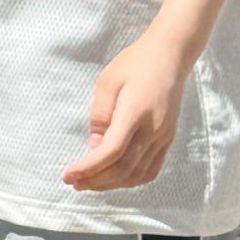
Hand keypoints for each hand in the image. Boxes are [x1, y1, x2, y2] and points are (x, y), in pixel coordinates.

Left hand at [63, 29, 190, 191]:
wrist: (170, 55)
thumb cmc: (135, 63)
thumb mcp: (107, 81)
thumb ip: (100, 115)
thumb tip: (94, 146)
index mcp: (135, 112)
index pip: (112, 152)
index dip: (88, 168)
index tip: (68, 175)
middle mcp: (153, 129)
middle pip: (123, 169)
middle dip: (95, 181)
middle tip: (74, 182)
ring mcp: (163, 136)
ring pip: (137, 174)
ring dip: (111, 184)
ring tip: (89, 182)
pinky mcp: (167, 139)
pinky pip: (150, 169)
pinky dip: (130, 179)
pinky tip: (114, 178)